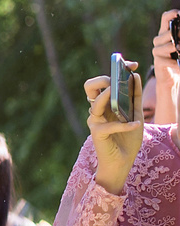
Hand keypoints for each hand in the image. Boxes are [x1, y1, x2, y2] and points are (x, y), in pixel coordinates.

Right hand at [85, 73, 146, 194]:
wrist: (122, 162)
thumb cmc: (127, 139)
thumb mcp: (136, 114)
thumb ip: (135, 97)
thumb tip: (134, 75)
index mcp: (105, 104)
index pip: (103, 81)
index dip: (116, 70)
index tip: (132, 64)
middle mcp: (97, 110)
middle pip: (90, 86)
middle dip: (103, 79)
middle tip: (118, 79)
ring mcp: (95, 121)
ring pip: (96, 102)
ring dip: (110, 97)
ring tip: (123, 97)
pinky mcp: (97, 133)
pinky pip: (110, 124)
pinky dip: (124, 124)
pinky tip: (135, 125)